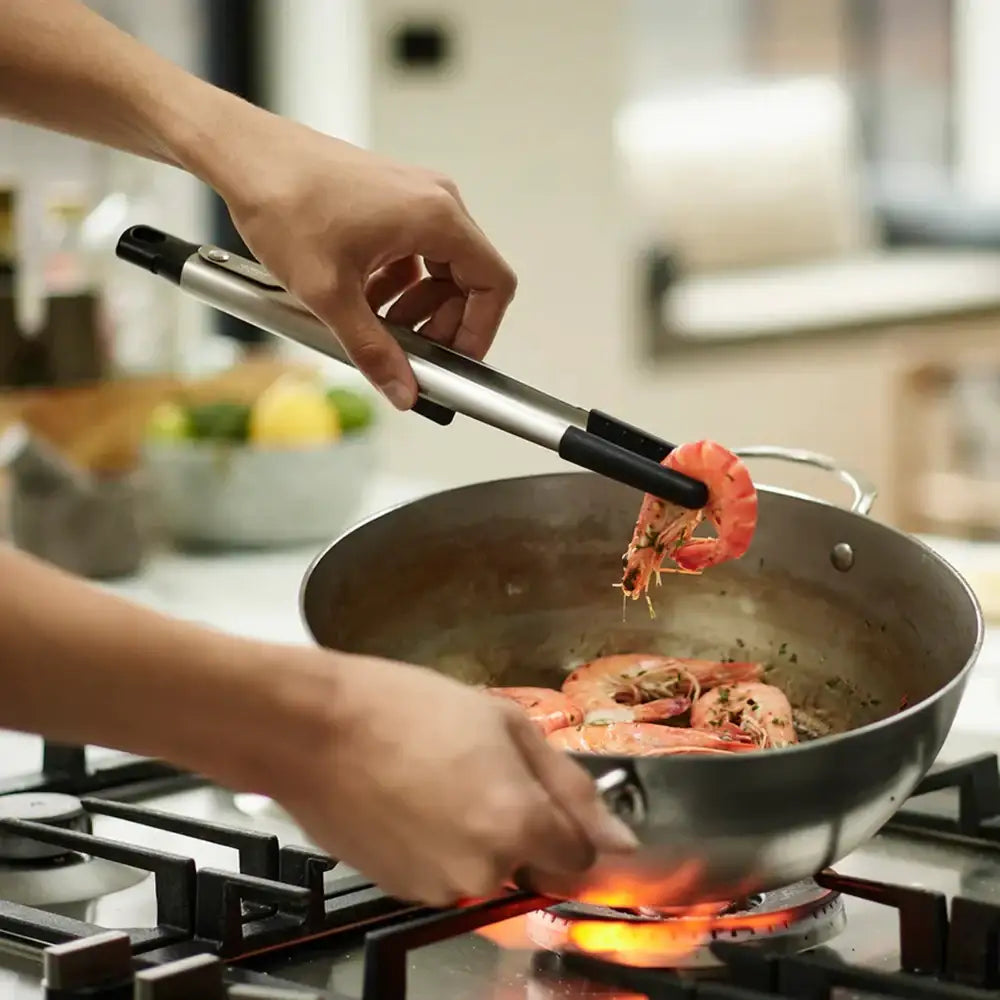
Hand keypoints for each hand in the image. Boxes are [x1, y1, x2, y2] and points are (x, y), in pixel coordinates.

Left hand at [205, 110, 516, 409]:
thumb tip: (403, 390)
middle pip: (468, 278)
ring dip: (415, 305)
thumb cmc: (283, 200)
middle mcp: (434, 199)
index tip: (455, 359)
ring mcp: (413, 195)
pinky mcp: (390, 198)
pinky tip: (360, 299)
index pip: (494, 284)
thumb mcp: (330, 293)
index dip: (479, 331)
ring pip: (439, 267)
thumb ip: (373, 350)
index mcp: (436, 216)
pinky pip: (413, 251)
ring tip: (376, 325)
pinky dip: (396, 283)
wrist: (241, 154)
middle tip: (408, 350)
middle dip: (440, 322)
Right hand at [273, 651, 637, 905]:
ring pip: (488, 869)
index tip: (540, 790)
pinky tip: (412, 799)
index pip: (581, 857)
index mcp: (520, 825)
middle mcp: (486, 872)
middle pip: (533, 864)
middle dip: (522, 825)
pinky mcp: (402, 892)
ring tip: (437, 778)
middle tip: (480, 768)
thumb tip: (621, 841)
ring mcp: (440, 889)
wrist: (314, 729)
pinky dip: (440, 844)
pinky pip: (446, 872)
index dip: (566, 820)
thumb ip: (571, 788)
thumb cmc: (409, 710)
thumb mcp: (506, 723)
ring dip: (478, 834)